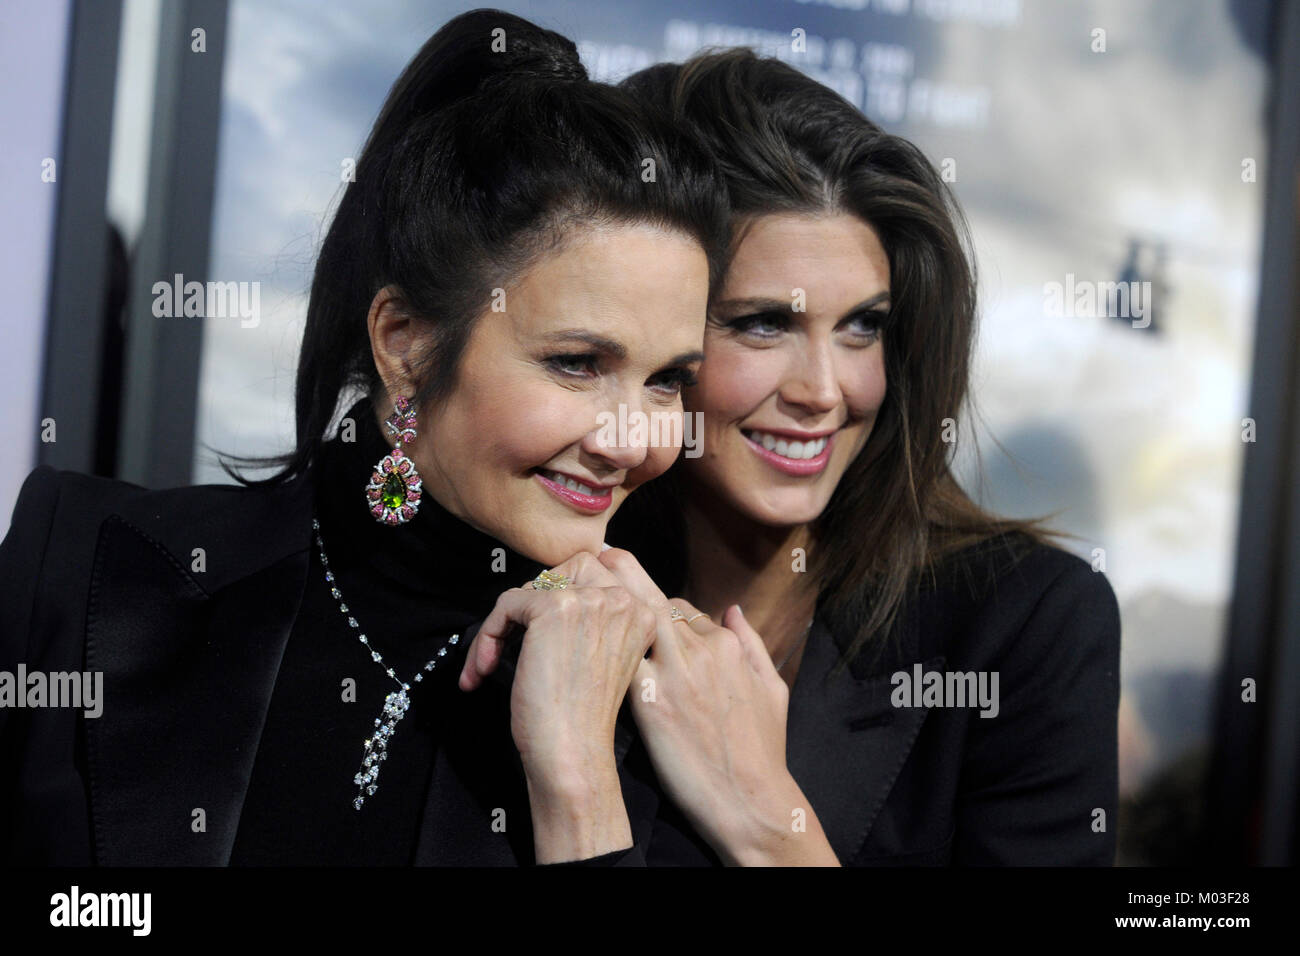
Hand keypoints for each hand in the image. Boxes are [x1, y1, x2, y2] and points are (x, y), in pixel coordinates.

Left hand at [458, 552, 658, 862]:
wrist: (573, 753)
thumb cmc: (582, 719)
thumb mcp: (601, 658)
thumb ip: (592, 623)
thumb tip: (543, 595)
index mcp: (642, 611)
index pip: (590, 577)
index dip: (553, 603)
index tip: (532, 641)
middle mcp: (622, 599)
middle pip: (561, 574)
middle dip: (528, 608)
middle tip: (509, 647)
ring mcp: (590, 600)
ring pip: (528, 590)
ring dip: (501, 627)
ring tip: (488, 664)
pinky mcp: (554, 608)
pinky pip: (506, 603)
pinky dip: (487, 634)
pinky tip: (483, 668)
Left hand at [597, 549, 798, 863]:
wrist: (751, 799)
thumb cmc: (764, 752)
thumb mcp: (772, 689)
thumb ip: (753, 644)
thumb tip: (734, 610)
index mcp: (728, 644)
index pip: (683, 608)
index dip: (656, 609)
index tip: (638, 614)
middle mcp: (701, 649)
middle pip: (654, 598)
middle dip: (625, 575)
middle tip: (599, 558)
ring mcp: (675, 672)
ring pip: (633, 617)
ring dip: (606, 600)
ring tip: (580, 585)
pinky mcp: (650, 701)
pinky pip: (618, 659)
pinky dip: (598, 647)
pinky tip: (576, 643)